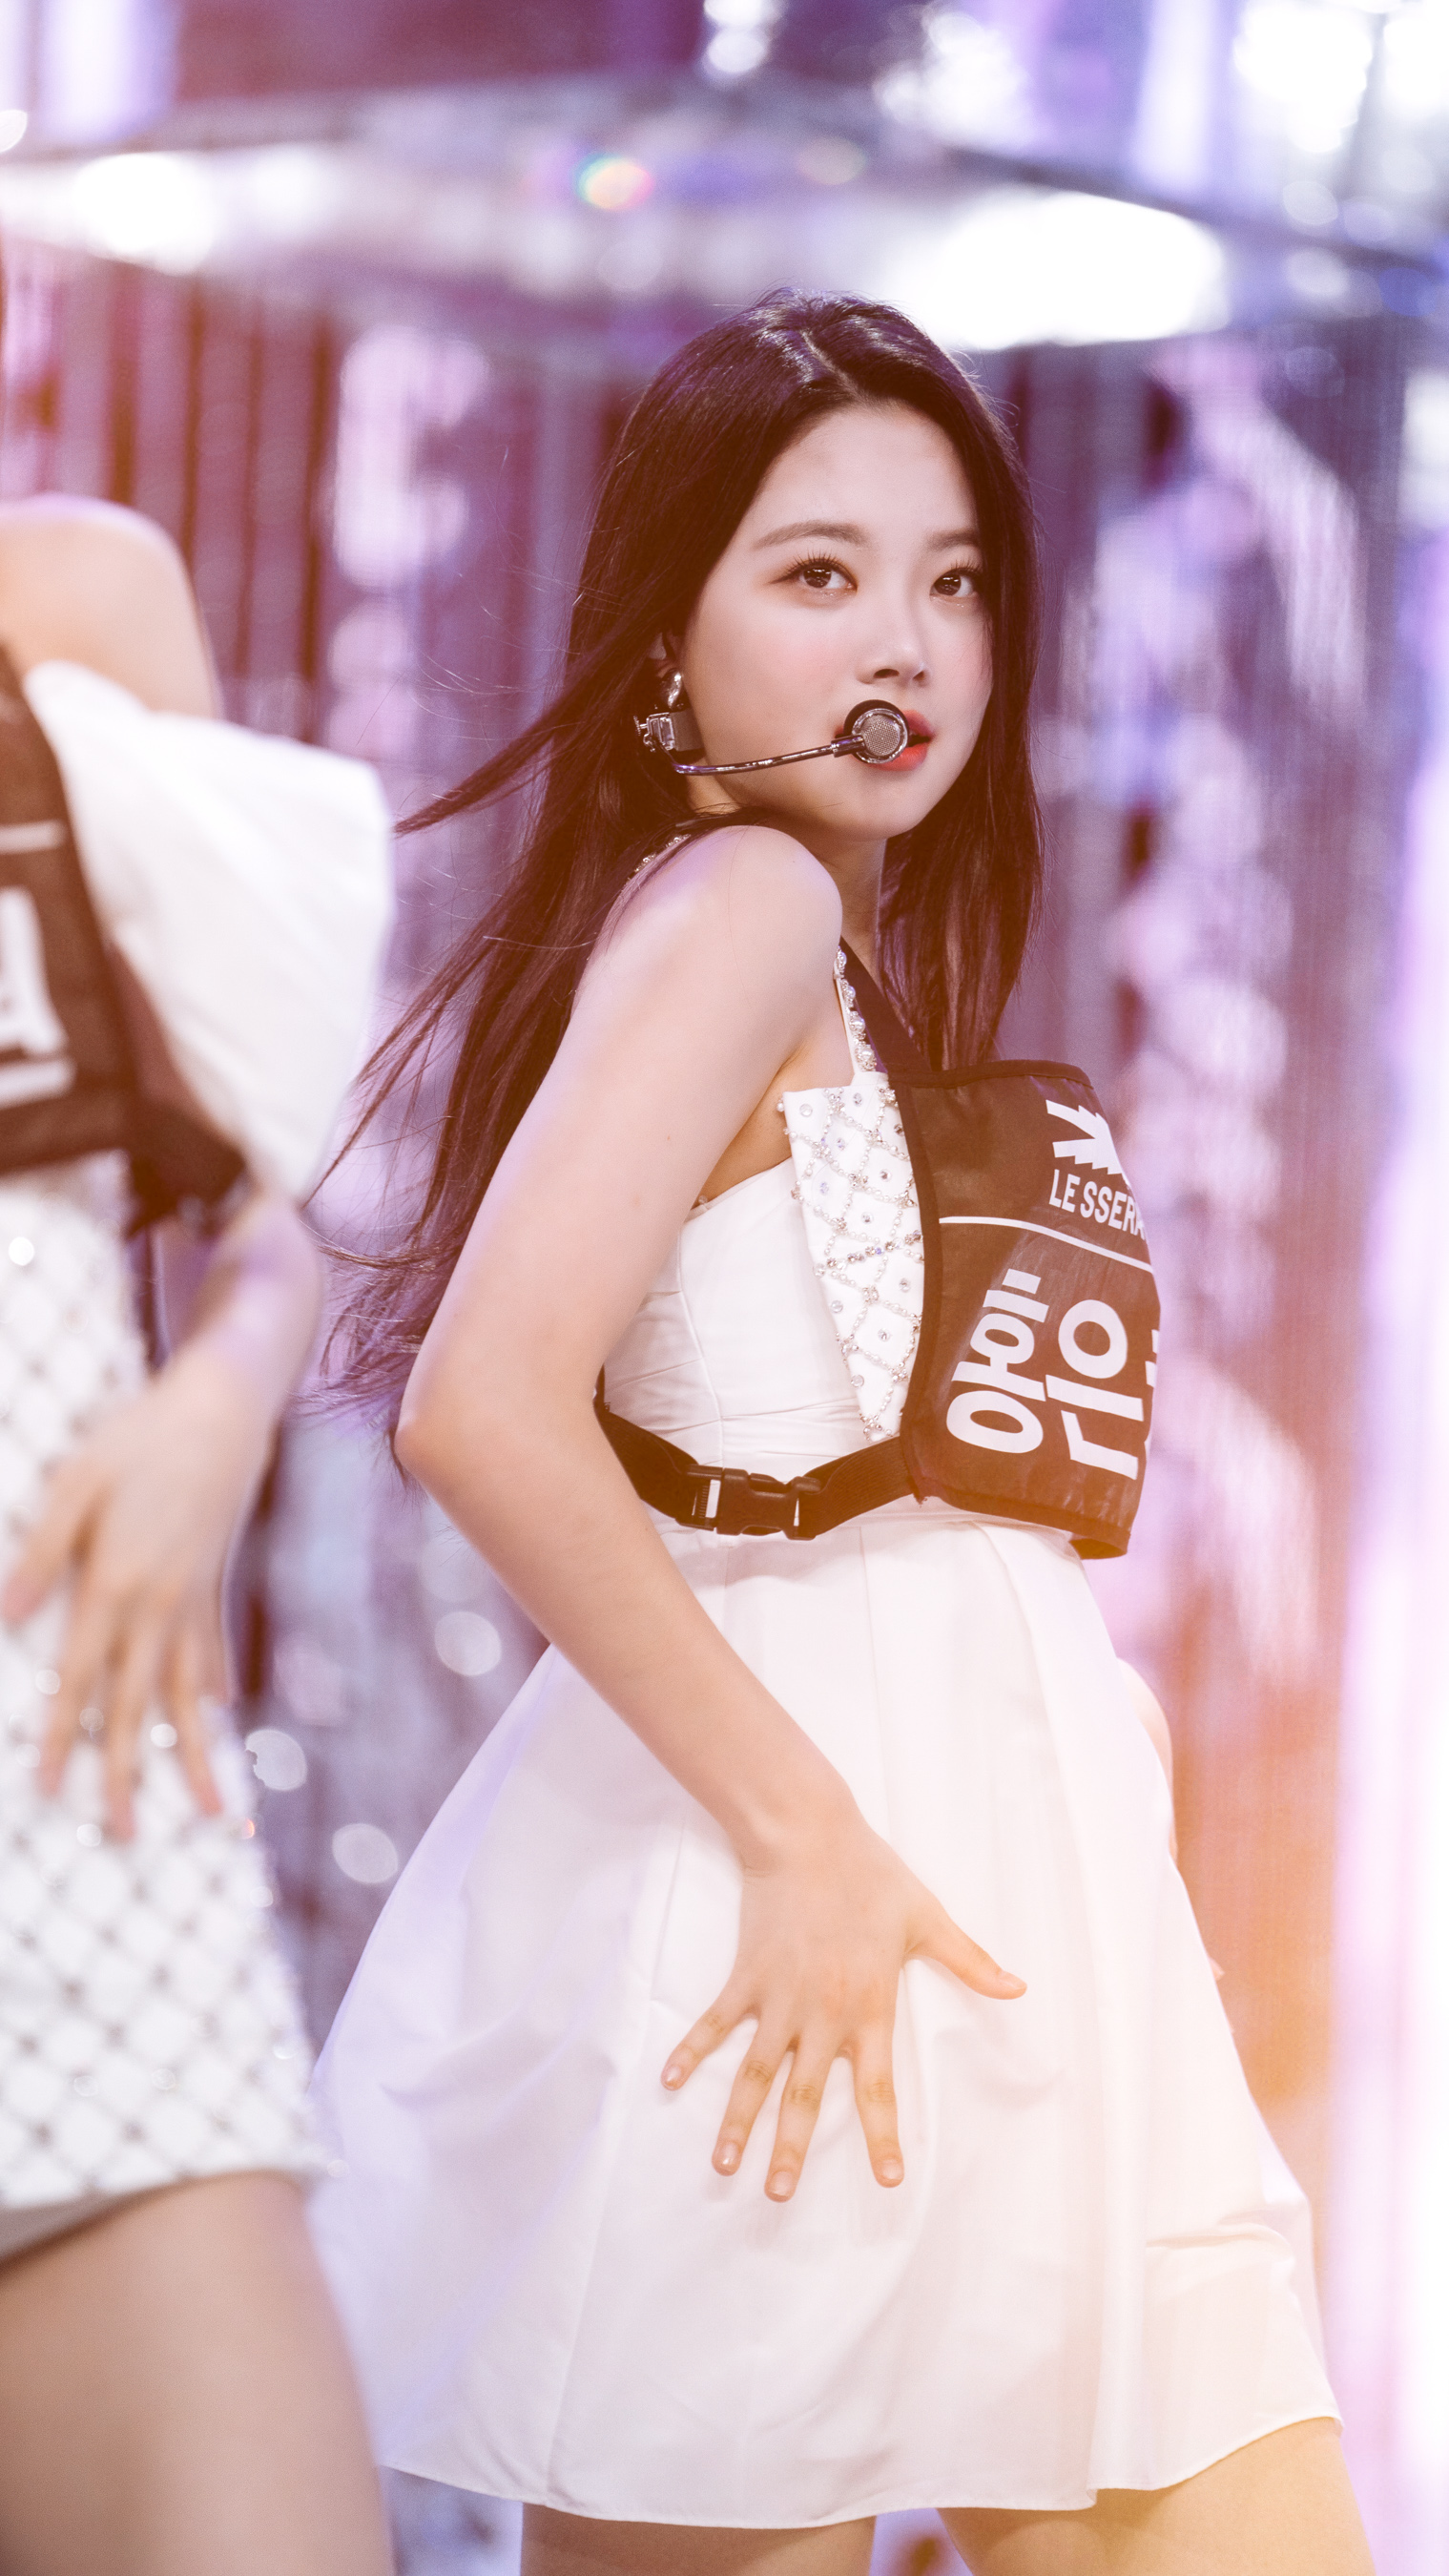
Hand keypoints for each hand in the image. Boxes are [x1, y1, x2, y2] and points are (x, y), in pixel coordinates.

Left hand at [1, 1346, 272, 1839]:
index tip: (48, 1789)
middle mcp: (161, 1606)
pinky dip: (213, 1689)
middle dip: (129, 1775)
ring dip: (193, 1757)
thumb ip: (40, 1554)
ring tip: (212, 1812)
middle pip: (138, 1706)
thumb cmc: (137, 1439)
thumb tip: (6, 1619)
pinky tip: (216, 1717)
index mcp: (116, 1585)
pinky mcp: (216, 1581)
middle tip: (124, 1835)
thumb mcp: (73, 1485)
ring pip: (188, 1695)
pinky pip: (213, 1651)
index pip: (81, 1679)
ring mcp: (195, 1599)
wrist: (223, 1409)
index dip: (62, 1736)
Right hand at [662, 1799, 1023, 2199]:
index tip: (888, 2180)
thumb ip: (970, 1961)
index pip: (878, 2087)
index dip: (883, 2135)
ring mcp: (777, 1997)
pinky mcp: (746, 1975)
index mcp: (869, 2007)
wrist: (808, 1835)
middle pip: (803, 2095)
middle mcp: (821, 2014)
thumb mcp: (928, 1918)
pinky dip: (692, 2051)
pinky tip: (671, 2082)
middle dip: (790, 2149)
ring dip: (738, 2120)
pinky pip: (714, 2022)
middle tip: (778, 2195)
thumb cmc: (872, 1876)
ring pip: (755, 2072)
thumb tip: (1018, 1988)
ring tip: (724, 2164)